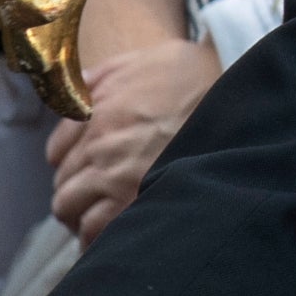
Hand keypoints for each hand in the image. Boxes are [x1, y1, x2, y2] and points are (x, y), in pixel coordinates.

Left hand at [46, 36, 218, 244]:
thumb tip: (72, 89)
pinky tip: (118, 230)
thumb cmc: (197, 78)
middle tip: (104, 196)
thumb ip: (101, 75)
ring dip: (83, 214)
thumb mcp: (143, 60)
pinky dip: (98, 235)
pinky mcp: (131, 202)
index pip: (57, 151)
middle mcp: (98, 142)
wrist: (238, 101)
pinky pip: (93, 229)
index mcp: (96, 110)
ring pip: (68, 207)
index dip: (74, 162)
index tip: (91, 170)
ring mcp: (113, 174)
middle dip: (79, 190)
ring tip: (108, 217)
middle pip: (63, 181)